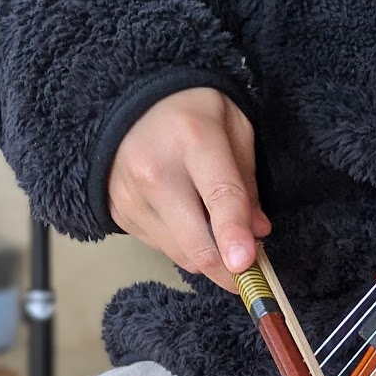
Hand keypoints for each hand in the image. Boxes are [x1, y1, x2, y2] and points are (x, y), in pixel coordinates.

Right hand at [108, 87, 270, 292]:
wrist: (129, 100)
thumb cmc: (192, 111)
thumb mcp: (234, 127)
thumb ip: (247, 180)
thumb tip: (258, 231)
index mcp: (192, 138)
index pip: (219, 195)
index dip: (234, 233)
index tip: (246, 263)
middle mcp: (154, 170)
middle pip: (195, 241)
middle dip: (227, 270)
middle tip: (250, 276)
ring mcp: (130, 195)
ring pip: (180, 253)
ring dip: (208, 257)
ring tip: (221, 235)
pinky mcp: (117, 212)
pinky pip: (160, 247)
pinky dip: (182, 244)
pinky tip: (188, 219)